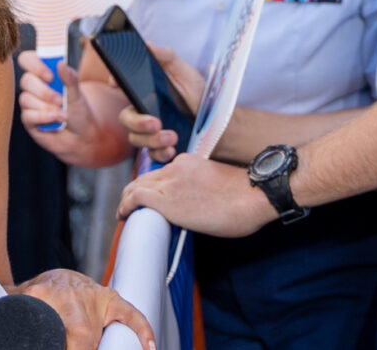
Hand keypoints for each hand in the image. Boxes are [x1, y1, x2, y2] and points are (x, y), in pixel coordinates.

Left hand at [14, 268, 154, 349]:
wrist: (49, 277)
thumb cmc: (32, 298)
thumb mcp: (16, 304)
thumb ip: (6, 310)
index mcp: (42, 295)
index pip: (56, 331)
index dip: (65, 347)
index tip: (59, 349)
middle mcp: (69, 295)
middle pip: (80, 335)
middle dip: (79, 348)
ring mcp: (92, 295)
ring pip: (97, 331)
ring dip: (96, 347)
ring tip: (93, 348)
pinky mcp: (109, 298)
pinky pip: (130, 314)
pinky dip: (142, 330)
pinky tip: (149, 348)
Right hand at [17, 50, 105, 164]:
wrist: (81, 137)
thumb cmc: (79, 112)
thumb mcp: (78, 94)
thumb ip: (70, 78)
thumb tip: (61, 63)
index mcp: (45, 74)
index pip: (27, 60)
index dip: (34, 64)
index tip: (50, 75)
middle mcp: (34, 87)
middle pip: (25, 80)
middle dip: (44, 91)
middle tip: (60, 99)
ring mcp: (30, 103)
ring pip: (26, 98)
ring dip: (46, 107)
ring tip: (62, 114)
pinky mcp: (28, 119)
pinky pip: (28, 115)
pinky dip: (43, 117)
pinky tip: (55, 120)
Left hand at [117, 151, 275, 238]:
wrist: (253, 194)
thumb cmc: (245, 195)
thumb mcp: (216, 184)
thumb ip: (199, 189)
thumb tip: (195, 207)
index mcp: (188, 162)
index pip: (160, 173)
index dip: (149, 185)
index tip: (147, 198)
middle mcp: (175, 167)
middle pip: (144, 178)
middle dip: (133, 192)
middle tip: (129, 207)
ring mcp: (170, 182)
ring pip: (136, 186)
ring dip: (126, 200)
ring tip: (123, 212)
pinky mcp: (167, 200)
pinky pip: (136, 198)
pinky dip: (125, 206)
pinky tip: (123, 215)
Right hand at [120, 45, 202, 160]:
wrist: (217, 123)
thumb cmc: (199, 95)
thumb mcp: (185, 72)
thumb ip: (167, 57)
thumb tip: (148, 45)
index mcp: (146, 92)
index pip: (123, 86)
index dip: (115, 83)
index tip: (115, 83)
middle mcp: (144, 111)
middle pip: (126, 118)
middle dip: (137, 123)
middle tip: (155, 123)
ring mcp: (150, 132)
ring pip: (136, 139)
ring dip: (152, 140)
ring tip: (172, 136)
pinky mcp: (159, 148)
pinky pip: (150, 155)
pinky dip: (160, 154)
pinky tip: (172, 150)